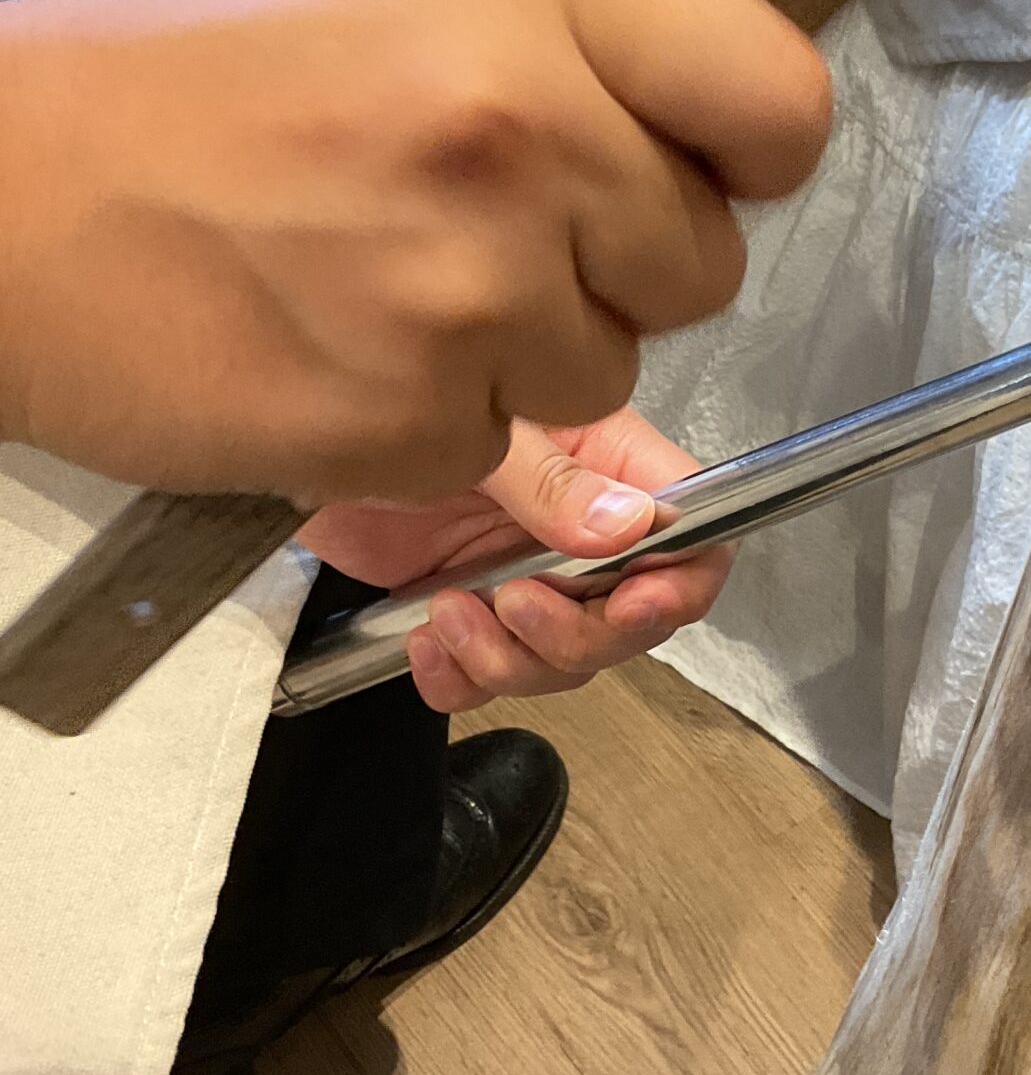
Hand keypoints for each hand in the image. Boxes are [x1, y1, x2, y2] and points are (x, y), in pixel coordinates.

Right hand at [0, 0, 829, 500]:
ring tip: (390, 278)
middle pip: (704, 264)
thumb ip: (582, 34)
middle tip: (490, 223)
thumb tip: (719, 119)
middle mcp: (522, 135)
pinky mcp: (409, 419)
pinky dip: (432, 420)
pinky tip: (339, 342)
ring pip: (607, 372)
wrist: (5, 191)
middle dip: (619, 263)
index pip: (778, 99)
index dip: (755, 152)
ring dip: (525, 351)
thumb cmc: (208, 69)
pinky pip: (498, 447)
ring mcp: (468, 288)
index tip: (710, 166)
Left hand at [300, 408, 729, 713]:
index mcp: (608, 462)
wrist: (291, 436)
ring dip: (511, 660)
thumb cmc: (382, 394)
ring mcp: (528, 571)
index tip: (632, 606)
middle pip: (634, 619)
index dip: (681, 584)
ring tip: (448, 615)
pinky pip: (491, 678)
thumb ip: (552, 480)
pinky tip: (423, 645)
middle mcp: (581, 524)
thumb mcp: (477, 433)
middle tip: (515, 606)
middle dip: (576, 636)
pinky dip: (461, 680)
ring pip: (566, 660)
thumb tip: (633, 525)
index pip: (696, 533)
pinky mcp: (471, 610)